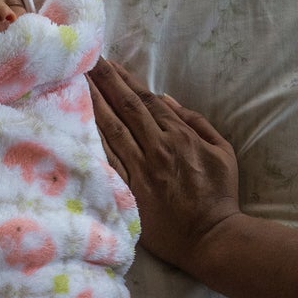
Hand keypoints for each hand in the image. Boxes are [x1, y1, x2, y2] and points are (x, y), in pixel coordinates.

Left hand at [87, 58, 240, 271]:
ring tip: (75, 82)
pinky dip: (91, 140)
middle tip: (83, 60)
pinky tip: (76, 124)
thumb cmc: (219, 195)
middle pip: (125, 108)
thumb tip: (167, 100)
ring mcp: (141, 170)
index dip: (123, 79)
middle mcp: (157, 148)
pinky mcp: (129, 191)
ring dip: (93, 103)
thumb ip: (196, 122)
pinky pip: (107, 160)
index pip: (146, 100)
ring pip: (111, 129)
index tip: (106, 63)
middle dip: (103, 81)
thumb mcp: (221, 151)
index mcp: (180, 135)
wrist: (211, 237)